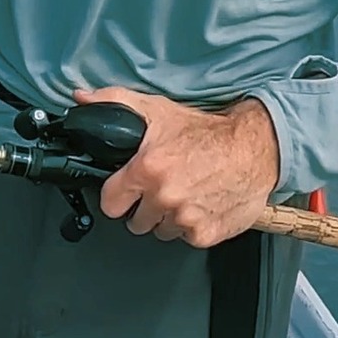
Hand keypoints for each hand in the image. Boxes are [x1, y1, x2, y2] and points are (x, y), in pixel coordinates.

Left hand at [72, 85, 280, 246]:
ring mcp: (186, 218)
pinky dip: (192, 226)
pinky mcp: (206, 233)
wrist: (255, 148)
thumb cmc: (209, 132)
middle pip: (135, 222)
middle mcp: (165, 197)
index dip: (117, 197)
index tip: (126, 191)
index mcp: (147, 170)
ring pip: (162, 231)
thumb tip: (82, 98)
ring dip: (168, 218)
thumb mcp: (158, 110)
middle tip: (161, 189)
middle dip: (145, 207)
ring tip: (184, 195)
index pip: (110, 204)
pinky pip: (187, 238)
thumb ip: (114, 103)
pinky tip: (200, 204)